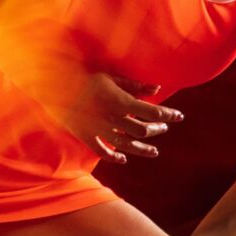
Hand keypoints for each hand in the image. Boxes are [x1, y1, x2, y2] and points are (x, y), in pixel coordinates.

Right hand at [37, 71, 182, 164]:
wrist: (55, 86)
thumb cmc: (85, 77)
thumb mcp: (112, 77)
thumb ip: (135, 86)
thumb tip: (157, 89)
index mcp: (122, 102)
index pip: (153, 112)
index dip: (169, 115)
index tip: (179, 116)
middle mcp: (114, 119)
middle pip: (143, 131)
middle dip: (156, 130)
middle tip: (163, 128)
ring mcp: (100, 130)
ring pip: (127, 146)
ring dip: (143, 150)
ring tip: (153, 152)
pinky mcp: (87, 137)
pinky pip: (103, 152)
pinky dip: (114, 157)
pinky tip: (123, 159)